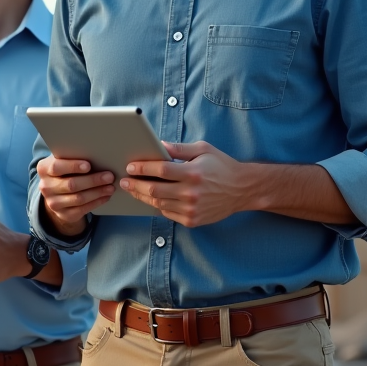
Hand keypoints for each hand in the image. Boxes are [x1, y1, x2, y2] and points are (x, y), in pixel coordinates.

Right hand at [37, 156, 114, 236]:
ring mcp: (53, 203)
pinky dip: (96, 202)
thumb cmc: (65, 170)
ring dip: (97, 192)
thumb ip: (72, 156)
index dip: (72, 166)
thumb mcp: (64, 161)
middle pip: (71, 184)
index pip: (56, 167)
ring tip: (110, 187)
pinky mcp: (63, 214)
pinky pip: (82, 209)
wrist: (57, 193)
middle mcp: (45, 187)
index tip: (88, 165)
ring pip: (78, 198)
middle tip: (109, 176)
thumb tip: (96, 153)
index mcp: (44, 169)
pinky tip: (105, 196)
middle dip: (92, 180)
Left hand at [119, 141, 254, 227]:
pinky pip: (167, 214)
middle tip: (124, 181)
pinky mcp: (192, 220)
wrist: (242, 190)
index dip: (142, 168)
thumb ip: (179, 148)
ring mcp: (191, 209)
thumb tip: (158, 145)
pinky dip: (157, 206)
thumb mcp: (203, 150)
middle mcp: (191, 193)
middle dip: (135, 184)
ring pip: (158, 204)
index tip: (130, 166)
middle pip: (154, 189)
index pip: (160, 170)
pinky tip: (150, 198)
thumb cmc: (221, 166)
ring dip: (142, 196)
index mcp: (193, 173)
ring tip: (133, 189)